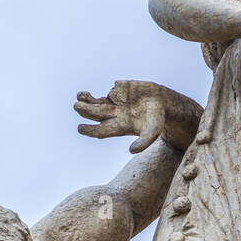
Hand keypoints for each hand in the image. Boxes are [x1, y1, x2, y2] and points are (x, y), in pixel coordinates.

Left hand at [74, 80, 202, 151]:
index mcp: (118, 127)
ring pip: (96, 101)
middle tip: (77, 106)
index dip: (89, 130)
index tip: (80, 128)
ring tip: (80, 96)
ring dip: (86, 99)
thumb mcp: (153, 133)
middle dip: (84, 110)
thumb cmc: (157, 120)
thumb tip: (131, 151)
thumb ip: (143, 143)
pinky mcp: (120, 90)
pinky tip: (111, 91)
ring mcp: (115, 102)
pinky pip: (112, 90)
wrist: (163, 103)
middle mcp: (113, 115)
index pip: (99, 131)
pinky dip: (109, 90)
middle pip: (94, 114)